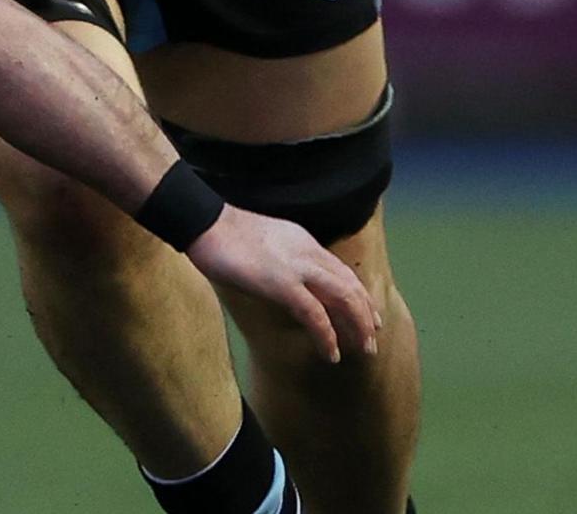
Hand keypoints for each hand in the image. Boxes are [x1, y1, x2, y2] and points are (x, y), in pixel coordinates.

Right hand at [185, 207, 378, 363]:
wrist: (204, 222)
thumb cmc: (222, 235)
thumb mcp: (263, 244)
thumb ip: (280, 261)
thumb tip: (284, 284)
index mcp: (303, 242)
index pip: (341, 272)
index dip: (359, 296)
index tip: (368, 316)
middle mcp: (307, 253)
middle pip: (349, 286)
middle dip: (365, 315)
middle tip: (372, 340)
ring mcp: (296, 267)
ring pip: (342, 298)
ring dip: (356, 327)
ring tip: (363, 350)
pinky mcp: (282, 283)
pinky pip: (314, 314)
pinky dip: (326, 336)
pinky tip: (331, 353)